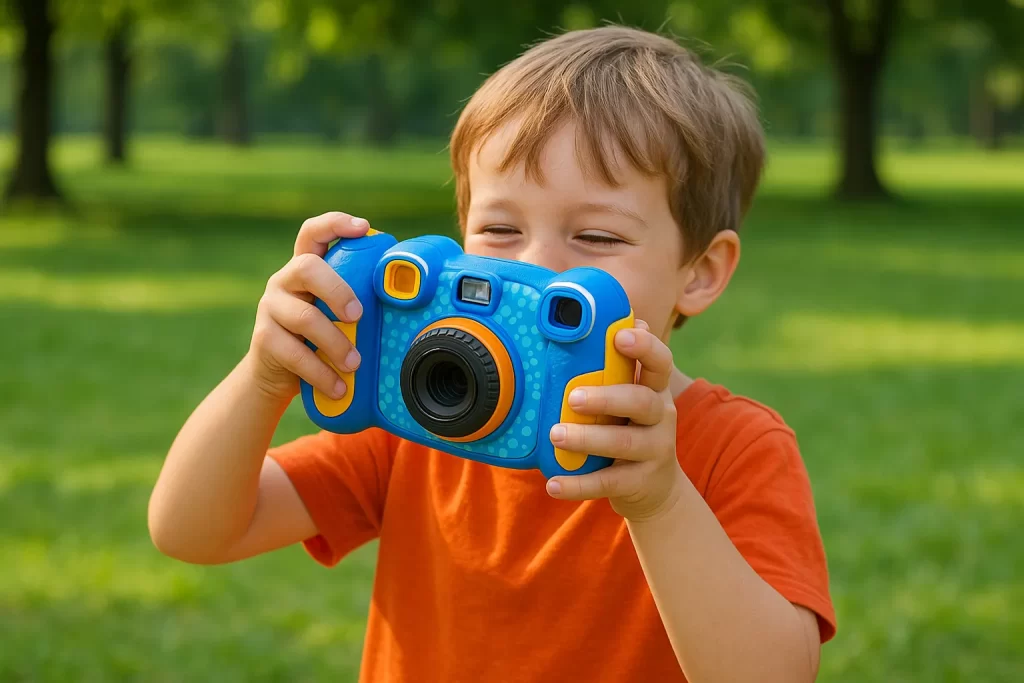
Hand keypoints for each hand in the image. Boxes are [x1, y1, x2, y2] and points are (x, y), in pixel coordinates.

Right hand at [245, 212, 369, 401]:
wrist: (276, 375)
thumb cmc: (317, 338)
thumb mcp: (335, 315)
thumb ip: (356, 301)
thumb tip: (404, 303)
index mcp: (305, 269)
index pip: (313, 233)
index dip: (335, 224)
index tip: (363, 227)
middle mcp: (284, 281)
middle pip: (307, 268)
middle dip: (338, 289)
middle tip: (358, 314)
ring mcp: (271, 308)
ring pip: (304, 318)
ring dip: (335, 343)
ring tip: (354, 363)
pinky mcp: (264, 339)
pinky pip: (295, 354)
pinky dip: (322, 373)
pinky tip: (339, 386)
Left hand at [545, 320, 684, 521]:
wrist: (656, 490)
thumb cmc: (630, 430)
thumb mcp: (629, 399)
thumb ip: (615, 370)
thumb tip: (596, 323)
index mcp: (655, 390)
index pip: (660, 362)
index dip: (644, 347)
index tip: (620, 336)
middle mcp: (661, 417)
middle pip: (642, 402)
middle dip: (608, 397)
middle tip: (573, 397)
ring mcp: (654, 451)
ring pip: (624, 443)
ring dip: (588, 439)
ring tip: (556, 435)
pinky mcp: (640, 482)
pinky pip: (609, 482)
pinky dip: (578, 484)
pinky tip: (553, 483)